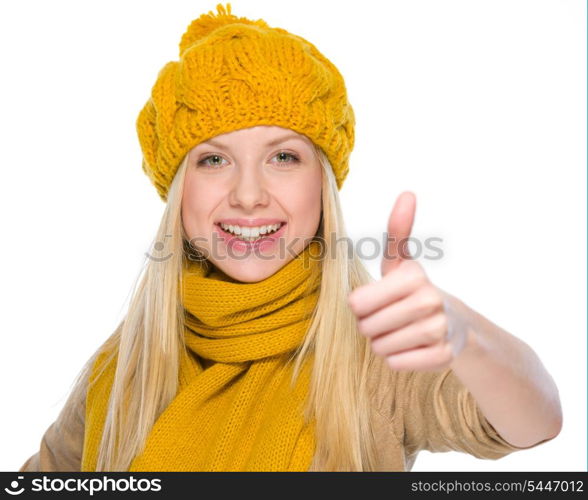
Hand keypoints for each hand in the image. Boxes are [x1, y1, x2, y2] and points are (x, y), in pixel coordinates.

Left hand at [347, 191, 467, 371]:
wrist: (455, 323)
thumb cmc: (414, 290)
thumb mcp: (401, 262)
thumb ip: (398, 231)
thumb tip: (407, 193)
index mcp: (413, 276)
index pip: (357, 303)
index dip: (360, 306)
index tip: (375, 301)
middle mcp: (430, 301)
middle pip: (367, 327)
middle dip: (369, 326)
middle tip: (386, 319)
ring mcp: (440, 330)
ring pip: (381, 348)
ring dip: (382, 344)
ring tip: (397, 332)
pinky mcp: (444, 356)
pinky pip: (397, 364)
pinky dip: (397, 359)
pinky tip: (410, 347)